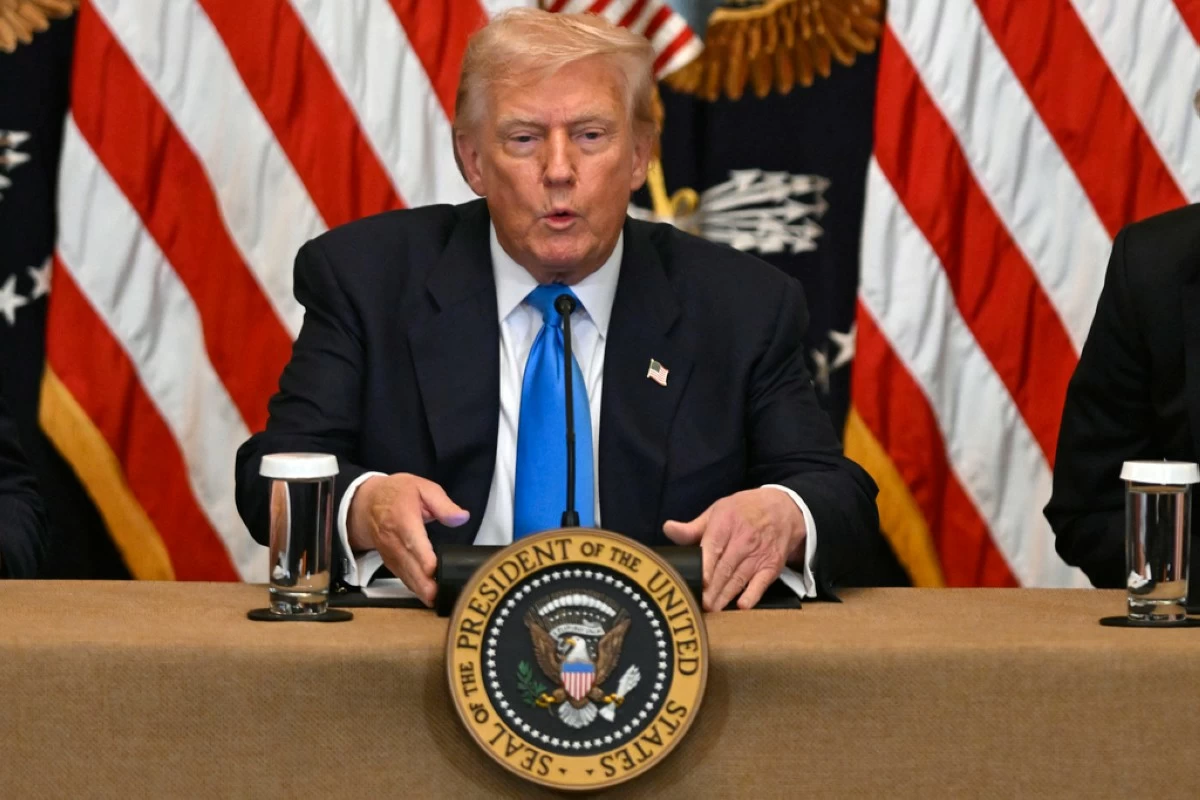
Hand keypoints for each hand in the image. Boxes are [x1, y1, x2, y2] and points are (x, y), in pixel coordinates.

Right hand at [347, 473, 469, 605]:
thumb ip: (443, 504)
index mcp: (402, 516)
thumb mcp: (422, 487)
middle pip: (406, 561)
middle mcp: (392, 537)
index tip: (432, 568)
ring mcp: (388, 551)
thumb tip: (462, 517)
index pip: (411, 538)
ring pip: (402, 572)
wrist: (365, 502)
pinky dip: (411, 586)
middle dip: (421, 580)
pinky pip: (400, 574)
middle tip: (435, 594)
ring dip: (417, 587)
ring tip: (432, 600)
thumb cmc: (398, 493)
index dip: (421, 555)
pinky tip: (424, 596)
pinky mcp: (388, 559)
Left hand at [662, 488, 804, 611]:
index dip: (707, 565)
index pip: (714, 547)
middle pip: (726, 567)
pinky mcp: (772, 566)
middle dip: (713, 588)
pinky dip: (752, 595)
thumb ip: (693, 527)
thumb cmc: (743, 510)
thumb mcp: (718, 511)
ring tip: (712, 609)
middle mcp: (744, 540)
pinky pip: (761, 583)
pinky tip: (742, 606)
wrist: (784, 509)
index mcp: (726, 523)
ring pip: (740, 578)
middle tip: (700, 604)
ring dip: (726, 596)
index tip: (700, 580)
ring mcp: (759, 554)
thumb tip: (668, 529)